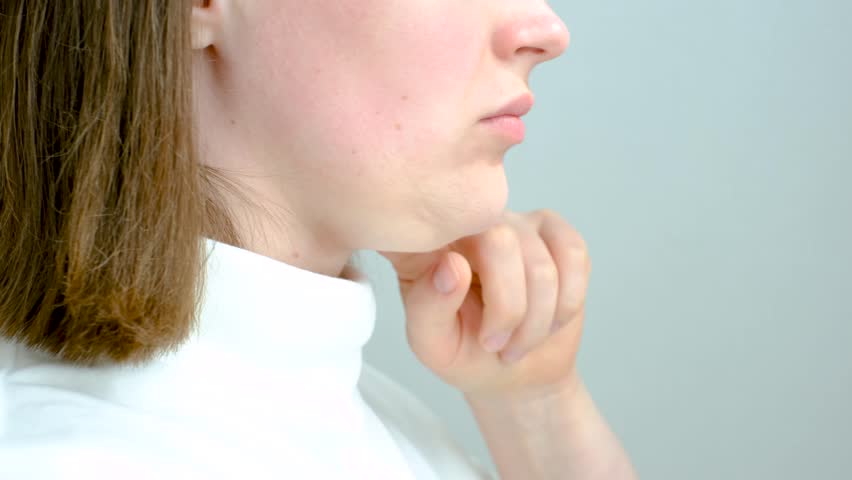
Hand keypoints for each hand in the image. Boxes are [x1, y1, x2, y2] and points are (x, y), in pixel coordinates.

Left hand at [378, 209, 590, 398]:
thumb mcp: (433, 344)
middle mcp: (469, 223)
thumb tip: (452, 265)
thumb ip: (429, 306)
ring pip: (540, 260)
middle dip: (509, 309)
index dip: (452, 262)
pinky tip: (551, 319)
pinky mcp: (554, 232)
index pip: (435, 225)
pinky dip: (568, 300)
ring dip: (538, 318)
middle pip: (499, 242)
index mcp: (427, 243)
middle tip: (496, 345)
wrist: (517, 373)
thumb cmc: (466, 353)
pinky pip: (573, 254)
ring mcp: (514, 223)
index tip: (459, 302)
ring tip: (519, 343)